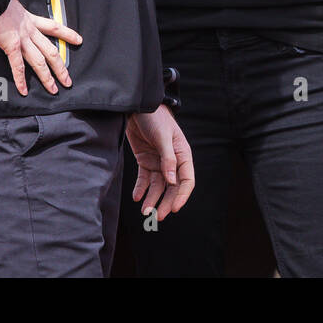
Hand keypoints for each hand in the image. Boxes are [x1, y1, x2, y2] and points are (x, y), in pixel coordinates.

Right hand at [0, 0, 80, 96]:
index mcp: (29, 19)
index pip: (53, 26)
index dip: (67, 34)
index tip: (79, 40)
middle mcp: (29, 30)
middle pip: (51, 51)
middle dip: (60, 67)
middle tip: (68, 81)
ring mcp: (22, 38)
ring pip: (40, 61)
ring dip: (48, 77)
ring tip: (54, 90)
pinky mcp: (11, 44)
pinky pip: (17, 65)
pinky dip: (20, 79)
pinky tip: (24, 91)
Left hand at [126, 105, 194, 220]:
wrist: (137, 106)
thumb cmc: (155, 117)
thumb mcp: (162, 137)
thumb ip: (168, 159)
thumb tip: (172, 181)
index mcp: (182, 154)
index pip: (186, 180)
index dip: (181, 195)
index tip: (174, 208)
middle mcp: (172, 161)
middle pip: (172, 187)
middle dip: (166, 202)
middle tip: (158, 217)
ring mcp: (158, 161)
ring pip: (158, 186)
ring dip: (152, 199)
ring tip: (145, 210)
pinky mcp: (145, 160)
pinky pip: (144, 179)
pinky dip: (141, 189)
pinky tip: (136, 197)